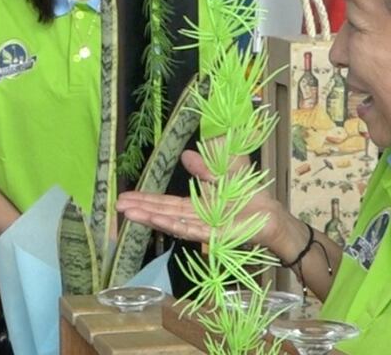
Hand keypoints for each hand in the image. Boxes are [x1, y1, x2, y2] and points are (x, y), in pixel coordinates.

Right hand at [115, 150, 301, 257]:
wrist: (272, 215)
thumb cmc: (251, 196)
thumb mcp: (226, 172)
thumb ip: (207, 166)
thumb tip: (185, 154)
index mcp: (197, 205)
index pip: (167, 203)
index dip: (147, 199)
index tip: (126, 196)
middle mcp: (196, 218)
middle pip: (164, 212)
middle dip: (141, 209)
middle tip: (117, 206)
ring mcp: (203, 228)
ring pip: (171, 222)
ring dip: (150, 217)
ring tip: (128, 213)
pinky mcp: (214, 236)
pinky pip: (190, 230)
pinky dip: (172, 225)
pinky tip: (155, 220)